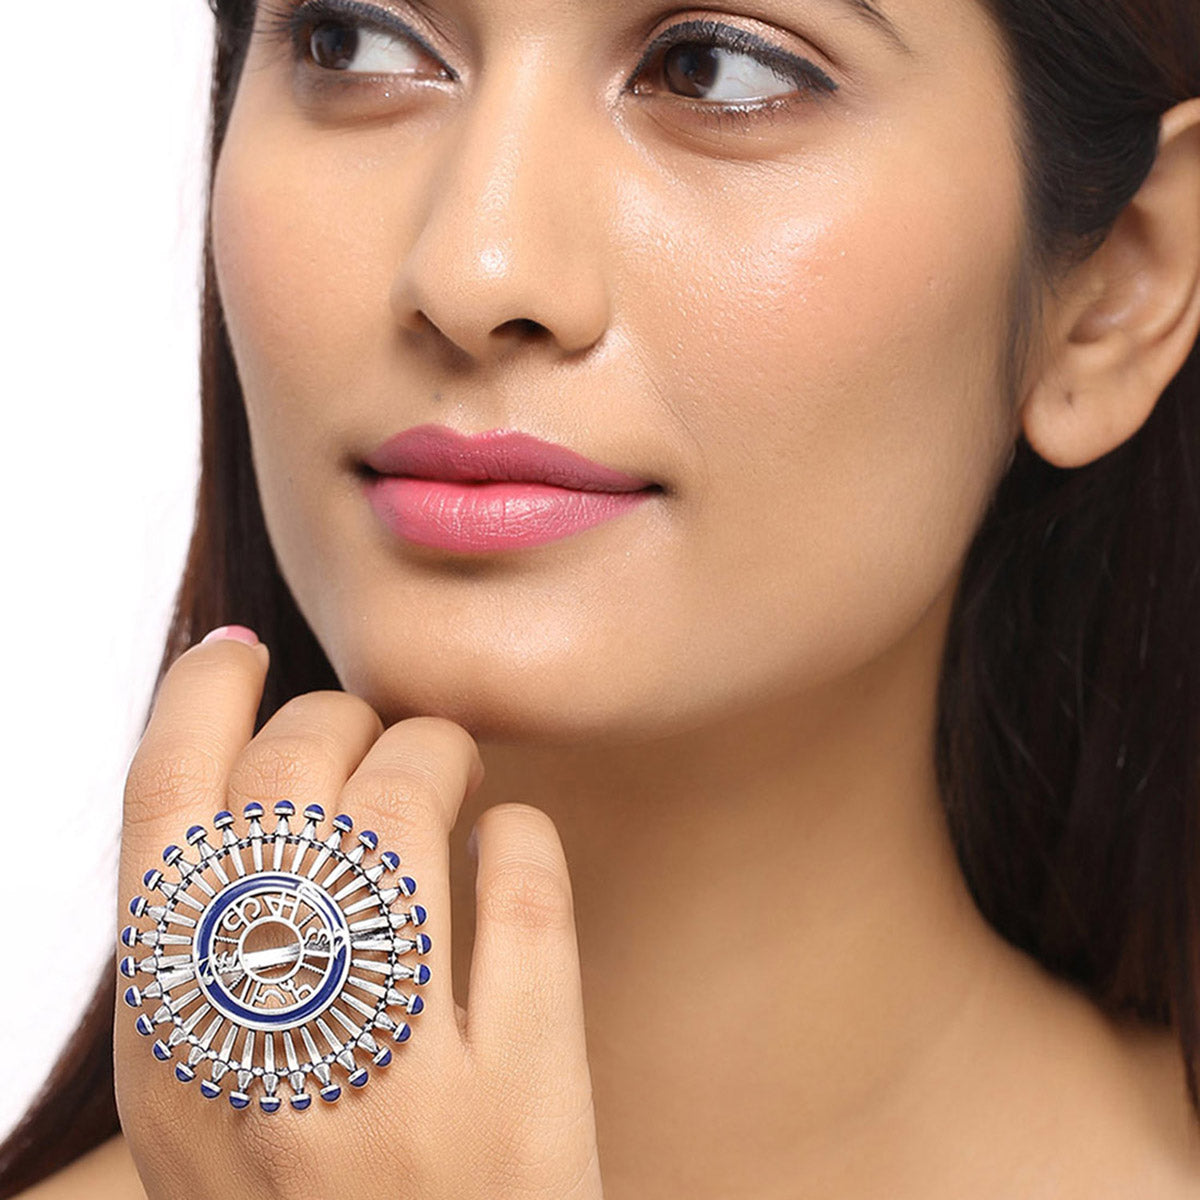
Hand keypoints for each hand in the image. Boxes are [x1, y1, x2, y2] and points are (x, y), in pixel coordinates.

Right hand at [114, 629, 603, 1199]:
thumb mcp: (205, 1105)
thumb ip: (207, 961)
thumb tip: (253, 784)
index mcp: (169, 1053)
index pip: (157, 816)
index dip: (195, 702)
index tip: (241, 650)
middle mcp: (264, 1062)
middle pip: (290, 788)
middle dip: (339, 720)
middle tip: (377, 736)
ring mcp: (392, 1091)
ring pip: (401, 819)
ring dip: (435, 755)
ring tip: (451, 770)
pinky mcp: (519, 1115)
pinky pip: (525, 900)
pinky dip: (524, 838)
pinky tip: (516, 841)